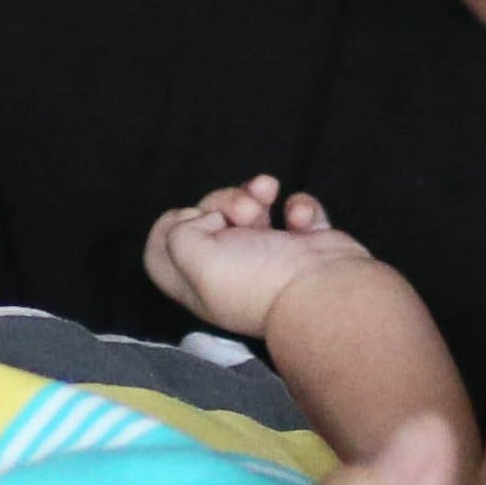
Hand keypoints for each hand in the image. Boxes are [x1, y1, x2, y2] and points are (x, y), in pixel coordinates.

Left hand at [143, 174, 380, 336]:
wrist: (324, 291)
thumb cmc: (256, 280)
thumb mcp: (192, 258)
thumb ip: (178, 234)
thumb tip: (203, 221)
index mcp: (199, 283)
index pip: (161, 255)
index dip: (166, 229)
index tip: (186, 219)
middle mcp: (232, 271)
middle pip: (207, 220)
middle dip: (221, 200)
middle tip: (241, 210)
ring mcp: (271, 256)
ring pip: (251, 209)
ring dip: (255, 193)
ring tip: (267, 194)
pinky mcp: (307, 245)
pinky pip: (296, 211)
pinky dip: (298, 206)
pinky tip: (300, 219)